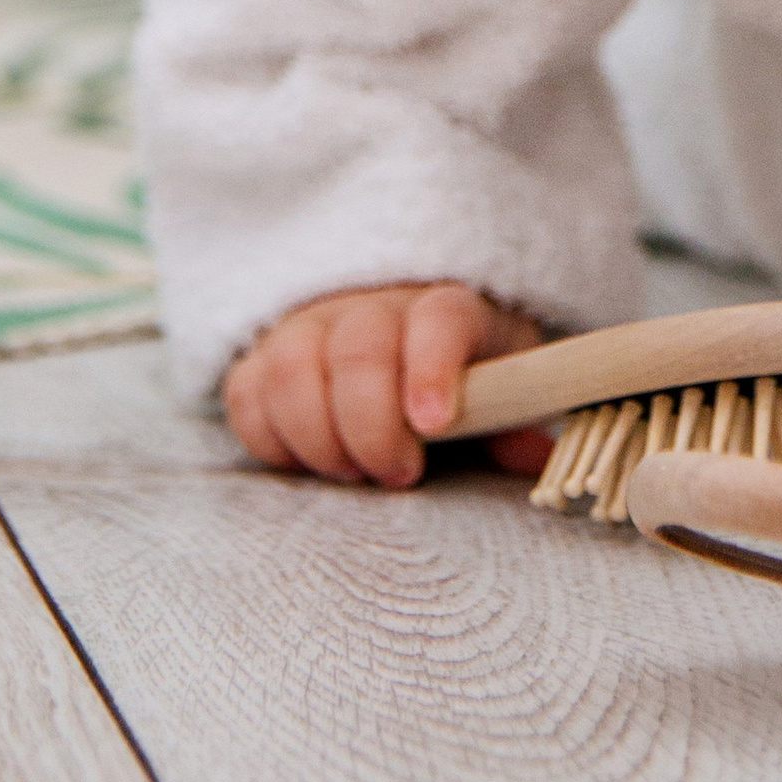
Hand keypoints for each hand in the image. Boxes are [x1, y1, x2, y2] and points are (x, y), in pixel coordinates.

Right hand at [222, 278, 545, 489]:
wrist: (397, 330)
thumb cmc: (456, 376)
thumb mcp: (499, 392)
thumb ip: (512, 426)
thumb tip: (535, 461)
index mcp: (448, 308)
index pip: (441, 319)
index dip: (432, 367)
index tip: (432, 423)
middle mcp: (374, 306)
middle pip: (359, 347)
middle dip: (373, 426)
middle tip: (398, 474)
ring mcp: (312, 326)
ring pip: (292, 366)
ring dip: (319, 437)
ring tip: (353, 475)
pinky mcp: (264, 357)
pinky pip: (247, 392)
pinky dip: (271, 439)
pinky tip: (308, 464)